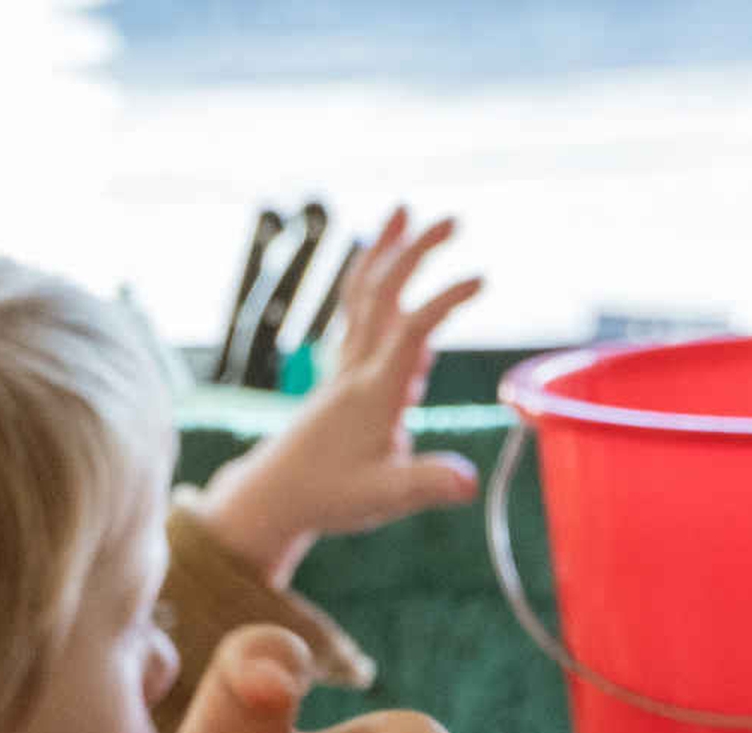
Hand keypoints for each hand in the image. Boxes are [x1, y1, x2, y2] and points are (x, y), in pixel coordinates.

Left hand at [188, 209, 486, 585]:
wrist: (270, 499)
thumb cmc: (326, 497)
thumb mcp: (382, 497)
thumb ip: (427, 485)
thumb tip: (470, 483)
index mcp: (373, 391)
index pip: (412, 329)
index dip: (444, 300)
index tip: (482, 277)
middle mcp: (357, 369)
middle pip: (382, 294)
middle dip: (414, 252)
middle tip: (452, 218)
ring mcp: (346, 369)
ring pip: (363, 296)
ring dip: (384, 252)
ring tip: (403, 214)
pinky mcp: (343, 377)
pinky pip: (360, 319)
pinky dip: (376, 288)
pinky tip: (391, 276)